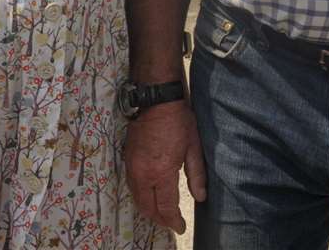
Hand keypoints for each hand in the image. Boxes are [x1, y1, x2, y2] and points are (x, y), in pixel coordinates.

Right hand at [124, 100, 206, 233]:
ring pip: (137, 199)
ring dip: (148, 210)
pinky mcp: (127, 160)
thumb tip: (201, 197)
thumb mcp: (194, 148)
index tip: (180, 227)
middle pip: (148, 208)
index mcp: (162, 173)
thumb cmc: (179, 122)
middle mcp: (143, 174)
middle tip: (171, 223)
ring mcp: (132, 167)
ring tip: (161, 214)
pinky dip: (140, 197)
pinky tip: (149, 197)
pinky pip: (131, 187)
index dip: (173, 221)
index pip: (166, 206)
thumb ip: (197, 175)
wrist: (157, 101)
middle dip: (159, 219)